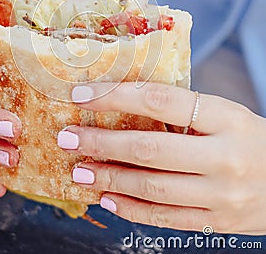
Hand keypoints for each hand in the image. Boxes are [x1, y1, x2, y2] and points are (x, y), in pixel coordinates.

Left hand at [57, 82, 265, 233]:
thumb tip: (123, 101)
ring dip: (109, 179)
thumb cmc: (248, 139)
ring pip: (152, 187)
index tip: (82, 94)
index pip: (160, 101)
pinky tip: (107, 199)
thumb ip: (183, 110)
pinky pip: (166, 217)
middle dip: (102, 143)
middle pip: (150, 148)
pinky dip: (132, 209)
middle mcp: (224, 157)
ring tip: (79, 170)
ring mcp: (222, 195)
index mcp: (226, 118)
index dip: (116, 96)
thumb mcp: (225, 114)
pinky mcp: (217, 222)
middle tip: (69, 137)